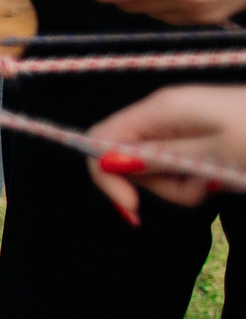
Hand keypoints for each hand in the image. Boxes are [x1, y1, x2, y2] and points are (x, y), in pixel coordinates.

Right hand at [88, 86, 245, 214]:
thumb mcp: (212, 156)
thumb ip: (158, 158)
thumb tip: (108, 162)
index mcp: (161, 109)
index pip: (100, 140)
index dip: (107, 177)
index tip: (134, 210)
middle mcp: (162, 111)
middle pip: (126, 156)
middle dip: (156, 185)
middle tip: (199, 191)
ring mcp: (179, 120)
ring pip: (152, 163)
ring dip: (179, 184)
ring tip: (216, 181)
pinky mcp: (195, 131)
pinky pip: (175, 160)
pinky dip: (192, 177)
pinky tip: (219, 175)